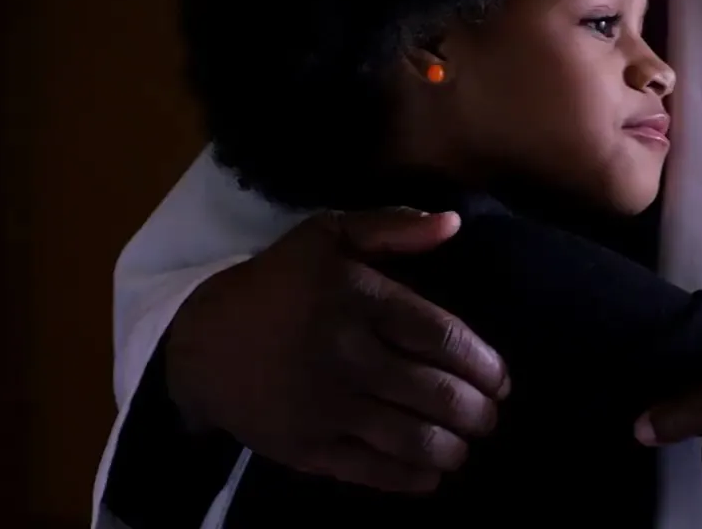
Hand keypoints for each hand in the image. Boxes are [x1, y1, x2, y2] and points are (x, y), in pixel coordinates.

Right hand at [164, 208, 510, 493]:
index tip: (502, 378)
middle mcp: (347, 354)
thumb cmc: (277, 284)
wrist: (199, 342)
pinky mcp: (307, 448)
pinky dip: (413, 478)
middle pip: (437, 394)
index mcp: (359, 299)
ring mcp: (326, 406)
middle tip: (490, 416)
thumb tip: (455, 222)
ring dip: (454, 448)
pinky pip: (374, 471)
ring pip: (413, 439)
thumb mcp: (327, 234)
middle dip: (478, 413)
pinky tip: (432, 473)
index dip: (484, 364)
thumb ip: (393, 226)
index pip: (443, 338)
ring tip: (466, 444)